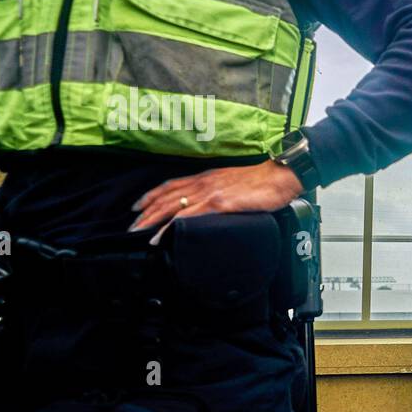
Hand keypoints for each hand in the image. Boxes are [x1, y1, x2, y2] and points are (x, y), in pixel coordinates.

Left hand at [130, 161, 303, 243]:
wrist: (281, 176)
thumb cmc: (265, 183)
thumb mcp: (236, 186)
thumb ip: (221, 195)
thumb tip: (213, 207)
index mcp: (207, 178)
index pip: (171, 185)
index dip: (152, 195)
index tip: (137, 207)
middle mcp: (204, 183)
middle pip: (166, 197)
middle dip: (145, 212)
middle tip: (131, 226)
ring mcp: (210, 192)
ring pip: (172, 206)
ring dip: (152, 220)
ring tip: (139, 232)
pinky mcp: (220, 203)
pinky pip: (189, 215)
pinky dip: (172, 225)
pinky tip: (163, 235)